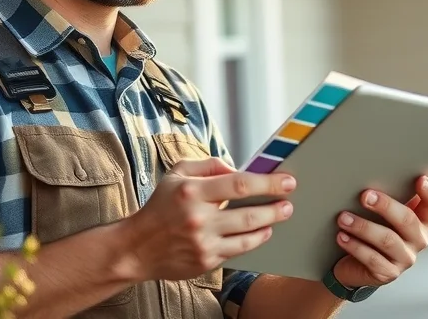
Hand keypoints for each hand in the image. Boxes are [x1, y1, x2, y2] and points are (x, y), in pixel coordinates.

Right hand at [122, 157, 295, 281]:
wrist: (138, 247)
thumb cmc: (160, 207)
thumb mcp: (177, 174)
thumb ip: (208, 165)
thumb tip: (236, 167)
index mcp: (192, 191)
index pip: (238, 184)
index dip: (267, 182)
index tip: (286, 180)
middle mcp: (198, 218)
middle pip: (249, 213)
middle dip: (275, 207)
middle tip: (289, 201)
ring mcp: (203, 242)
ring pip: (248, 235)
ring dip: (269, 224)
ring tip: (281, 214)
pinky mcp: (206, 261)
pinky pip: (239, 250)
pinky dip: (254, 240)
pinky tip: (262, 232)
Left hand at [331, 175, 427, 288]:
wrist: (356, 264)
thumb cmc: (373, 227)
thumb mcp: (384, 213)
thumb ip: (389, 195)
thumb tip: (372, 169)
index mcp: (423, 221)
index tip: (420, 178)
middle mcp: (419, 240)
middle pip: (407, 221)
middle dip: (386, 206)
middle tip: (364, 195)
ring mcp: (405, 259)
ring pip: (387, 240)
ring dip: (363, 227)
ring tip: (343, 218)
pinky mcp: (387, 273)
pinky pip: (372, 259)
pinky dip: (355, 246)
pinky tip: (341, 236)